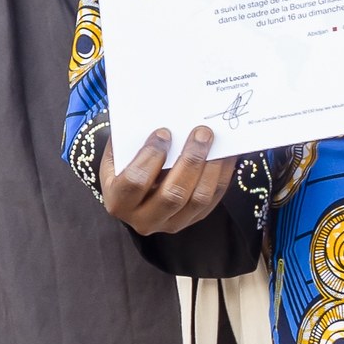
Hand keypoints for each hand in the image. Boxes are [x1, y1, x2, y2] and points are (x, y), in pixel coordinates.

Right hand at [102, 127, 232, 235]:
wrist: (131, 197)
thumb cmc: (123, 169)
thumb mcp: (117, 158)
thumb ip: (131, 144)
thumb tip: (159, 120)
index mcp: (119, 202)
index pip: (135, 181)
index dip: (150, 156)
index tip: (164, 133)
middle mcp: (144, 220)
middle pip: (172, 195)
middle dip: (190, 161)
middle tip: (200, 133)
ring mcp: (171, 224)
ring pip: (198, 199)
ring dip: (210, 167)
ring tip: (214, 141)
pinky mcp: (192, 220)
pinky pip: (213, 199)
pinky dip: (221, 175)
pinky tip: (226, 154)